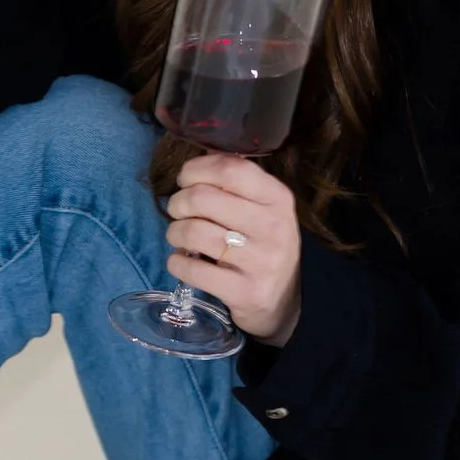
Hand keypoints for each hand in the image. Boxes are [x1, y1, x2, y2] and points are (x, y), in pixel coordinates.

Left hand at [164, 151, 302, 346]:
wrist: (285, 300)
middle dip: (178, 202)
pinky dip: (177, 262)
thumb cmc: (263, 244)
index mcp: (277, 198)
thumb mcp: (264, 208)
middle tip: (177, 210)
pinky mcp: (245, 292)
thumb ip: (236, 183)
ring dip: (174, 232)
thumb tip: (197, 159)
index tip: (184, 179)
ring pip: (194, 232)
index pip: (230, 169)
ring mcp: (260, 262)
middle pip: (203, 198)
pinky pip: (193, 270)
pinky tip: (182, 260)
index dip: (196, 169)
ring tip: (178, 236)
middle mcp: (273, 227)